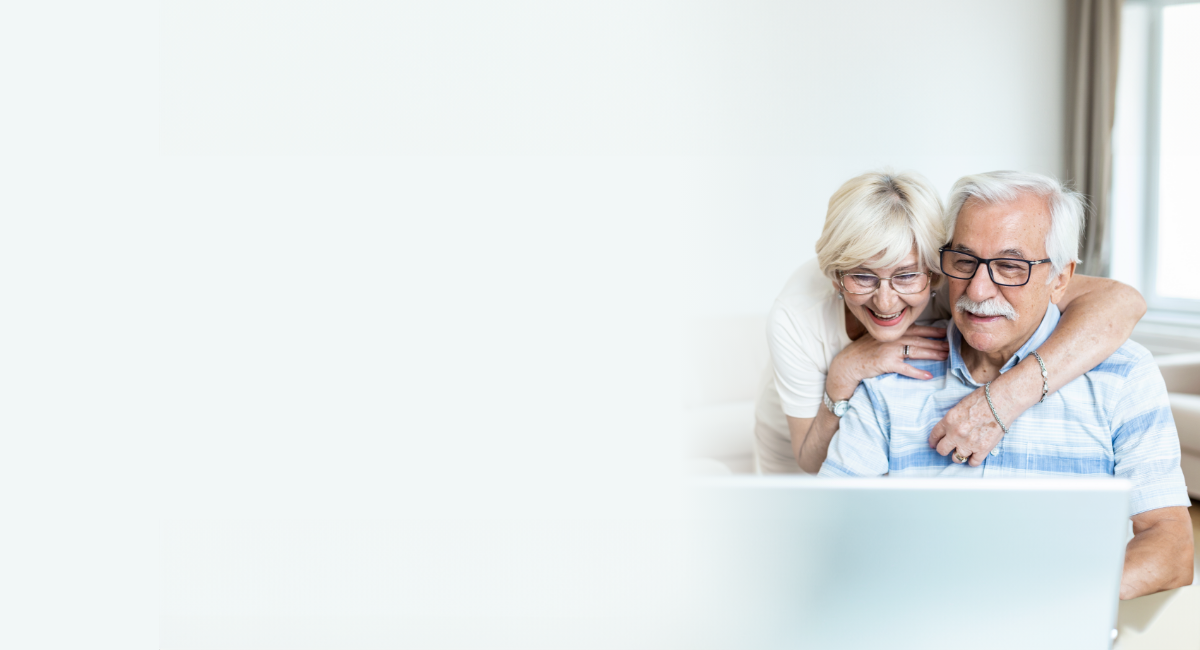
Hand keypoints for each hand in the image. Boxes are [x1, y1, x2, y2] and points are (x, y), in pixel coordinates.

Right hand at [826, 325, 947, 398]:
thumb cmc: (862, 353)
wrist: (847, 364)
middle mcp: (893, 339)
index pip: (917, 329)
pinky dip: (917, 372)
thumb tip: (911, 338)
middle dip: (937, 343)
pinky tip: (928, 376)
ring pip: (916, 351)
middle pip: (920, 340)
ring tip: (946, 357)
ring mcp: (890, 350)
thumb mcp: (878, 340)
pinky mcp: (886, 363)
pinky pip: (905, 368)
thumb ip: (894, 337)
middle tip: (951, 347)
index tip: (945, 333)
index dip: (932, 330)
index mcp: (892, 333)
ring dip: (933, 354)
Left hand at [928, 387, 1004, 465]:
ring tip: (964, 450)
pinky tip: (974, 456)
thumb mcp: (960, 406)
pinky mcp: (983, 449)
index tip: (934, 444)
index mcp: (948, 420)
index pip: (934, 435)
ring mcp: (969, 443)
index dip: (933, 441)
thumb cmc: (983, 399)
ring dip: (959, 455)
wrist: (1002, 401)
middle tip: (948, 448)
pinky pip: (973, 463)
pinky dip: (972, 461)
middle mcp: (956, 434)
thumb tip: (948, 430)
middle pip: (942, 450)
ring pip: (956, 458)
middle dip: (944, 449)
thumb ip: (952, 420)